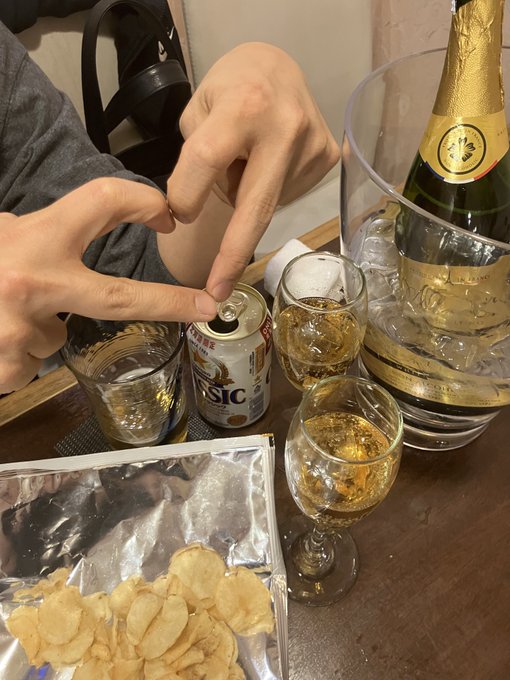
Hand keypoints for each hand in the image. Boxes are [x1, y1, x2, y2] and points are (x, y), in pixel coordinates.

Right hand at [0, 178, 216, 392]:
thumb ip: (33, 235)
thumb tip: (72, 238)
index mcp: (33, 237)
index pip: (103, 202)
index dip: (141, 201)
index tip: (166, 212)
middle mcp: (34, 282)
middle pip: (122, 297)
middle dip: (172, 302)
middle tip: (207, 307)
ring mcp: (21, 331)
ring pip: (57, 335)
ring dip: (35, 325)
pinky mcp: (8, 367)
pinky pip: (29, 362)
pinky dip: (13, 352)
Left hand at [167, 42, 339, 300]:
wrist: (277, 66)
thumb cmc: (228, 88)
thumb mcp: (198, 110)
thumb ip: (196, 158)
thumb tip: (197, 208)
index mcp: (244, 106)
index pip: (205, 163)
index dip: (183, 195)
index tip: (175, 213)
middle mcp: (286, 127)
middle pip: (255, 208)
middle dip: (232, 256)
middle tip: (216, 294)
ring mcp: (313, 146)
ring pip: (267, 203)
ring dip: (246, 197)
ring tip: (248, 159)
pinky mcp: (329, 158)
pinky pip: (287, 193)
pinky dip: (267, 189)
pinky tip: (268, 161)